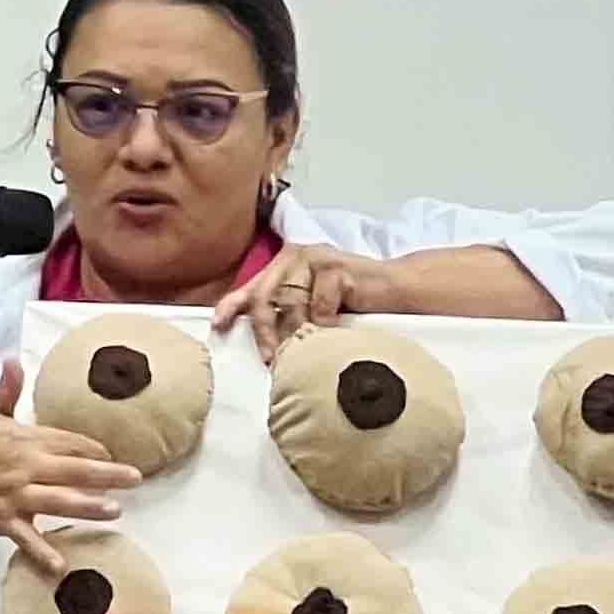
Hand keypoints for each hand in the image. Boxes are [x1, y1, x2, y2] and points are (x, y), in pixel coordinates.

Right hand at [0, 359, 137, 573]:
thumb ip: (6, 390)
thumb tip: (13, 359)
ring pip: (58, 501)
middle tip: (135, 478)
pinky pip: (27, 539)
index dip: (91, 448)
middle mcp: (24, 467)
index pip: (66, 441)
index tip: (110, 454)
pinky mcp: (4, 521)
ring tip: (115, 511)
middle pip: (72, 470)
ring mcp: (15, 496)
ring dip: (87, 506)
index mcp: (22, 440)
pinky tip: (62, 566)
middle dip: (107, 474)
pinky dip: (42, 552)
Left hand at [217, 246, 383, 358]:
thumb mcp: (312, 308)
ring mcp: (316, 258)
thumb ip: (288, 315)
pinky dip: (325, 322)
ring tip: (304, 347)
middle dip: (264, 330)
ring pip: (291, 301)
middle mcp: (296, 256)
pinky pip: (320, 303)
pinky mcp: (337, 267)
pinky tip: (334, 331)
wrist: (395, 290)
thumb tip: (264, 343)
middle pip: (266, 295)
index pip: (252, 286)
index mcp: (285, 265)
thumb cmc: (353, 301)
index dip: (233, 305)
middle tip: (270, 357)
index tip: (218, 325)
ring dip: (296, 330)